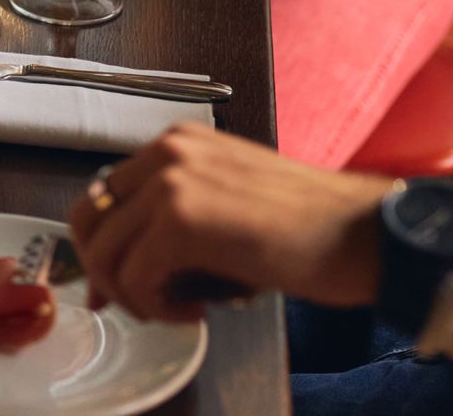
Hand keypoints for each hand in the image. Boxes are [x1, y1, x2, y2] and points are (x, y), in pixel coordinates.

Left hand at [68, 123, 388, 323]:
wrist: (365, 232)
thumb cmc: (308, 227)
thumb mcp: (226, 204)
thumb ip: (172, 221)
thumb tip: (120, 268)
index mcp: (175, 143)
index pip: (106, 192)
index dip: (101, 243)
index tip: (116, 282)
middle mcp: (166, 153)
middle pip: (88, 216)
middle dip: (100, 269)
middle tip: (132, 302)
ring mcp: (170, 183)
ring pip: (103, 250)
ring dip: (132, 294)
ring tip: (177, 308)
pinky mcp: (181, 221)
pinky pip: (134, 275)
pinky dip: (154, 305)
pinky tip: (195, 311)